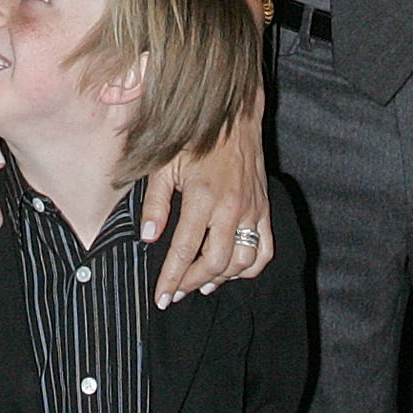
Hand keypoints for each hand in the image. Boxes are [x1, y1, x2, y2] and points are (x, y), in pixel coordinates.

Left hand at [145, 104, 271, 306]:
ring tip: (201, 284)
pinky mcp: (264, 208)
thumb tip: (147, 238)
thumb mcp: (164, 164)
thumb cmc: (193, 137)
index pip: (184, 249)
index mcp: (203, 196)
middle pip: (215, 263)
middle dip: (193, 284)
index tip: (161, 298)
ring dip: (221, 279)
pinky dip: (250, 268)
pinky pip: (264, 250)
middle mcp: (231, 207)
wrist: (234, 114)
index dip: (171, 278)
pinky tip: (232, 270)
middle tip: (176, 293)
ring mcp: (252, 209)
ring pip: (242, 262)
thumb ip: (155, 203)